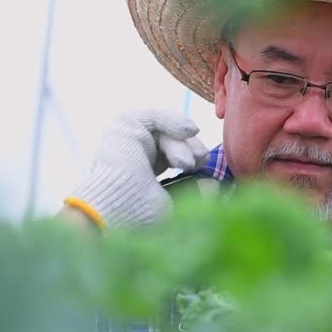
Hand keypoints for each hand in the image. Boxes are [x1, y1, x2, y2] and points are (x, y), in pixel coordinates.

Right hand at [67, 109, 208, 227]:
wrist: (118, 209)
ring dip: (182, 143)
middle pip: (170, 140)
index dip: (190, 157)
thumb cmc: (140, 216)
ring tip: (188, 161)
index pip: (172, 156)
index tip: (201, 166)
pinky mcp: (124, 126)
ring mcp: (126, 140)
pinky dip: (173, 121)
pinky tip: (190, 130)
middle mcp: (132, 154)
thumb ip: (192, 193)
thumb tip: (213, 186)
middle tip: (201, 159)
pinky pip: (154, 116)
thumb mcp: (172, 204)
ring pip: (164, 131)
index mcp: (141, 173)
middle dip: (189, 148)